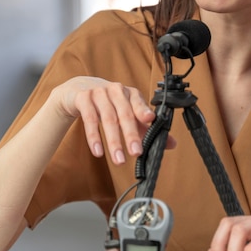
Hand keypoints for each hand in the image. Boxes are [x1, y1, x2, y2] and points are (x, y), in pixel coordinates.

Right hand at [51, 76, 175, 164]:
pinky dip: (94, 137)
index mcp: (131, 94)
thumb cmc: (109, 104)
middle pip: (124, 113)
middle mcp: (116, 91)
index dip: (144, 111)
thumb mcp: (128, 113)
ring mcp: (98, 93)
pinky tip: (98, 151)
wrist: (79, 91)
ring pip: (107, 118)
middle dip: (131, 134)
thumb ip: (146, 129)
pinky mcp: (83, 98)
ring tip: (118, 159)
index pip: (139, 102)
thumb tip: (171, 144)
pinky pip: (89, 119)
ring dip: (113, 141)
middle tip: (136, 153)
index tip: (150, 120)